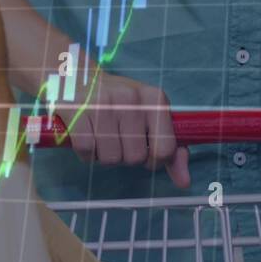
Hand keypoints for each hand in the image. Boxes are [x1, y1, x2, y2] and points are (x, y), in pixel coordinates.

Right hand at [62, 71, 190, 188]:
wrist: (82, 79)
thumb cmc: (123, 105)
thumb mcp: (152, 119)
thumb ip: (172, 151)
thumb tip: (184, 182)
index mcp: (156, 99)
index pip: (165, 150)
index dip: (154, 160)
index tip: (145, 150)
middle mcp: (131, 99)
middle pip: (136, 158)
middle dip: (126, 157)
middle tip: (119, 140)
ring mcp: (103, 103)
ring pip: (111, 159)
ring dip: (105, 156)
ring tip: (103, 137)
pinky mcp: (76, 111)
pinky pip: (87, 151)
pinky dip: (87, 154)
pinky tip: (88, 137)